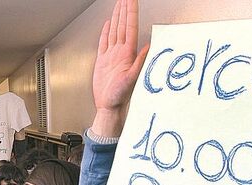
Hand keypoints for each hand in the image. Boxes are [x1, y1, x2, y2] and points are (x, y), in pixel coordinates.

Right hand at [91, 0, 149, 136]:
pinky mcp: (103, 60)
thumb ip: (139, 63)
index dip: (130, 13)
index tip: (131, 1)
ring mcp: (112, 55)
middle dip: (124, 10)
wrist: (108, 106)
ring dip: (117, 17)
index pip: (129, 28)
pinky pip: (104, 42)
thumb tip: (148, 47)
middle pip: (123, 25)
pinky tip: (108, 24)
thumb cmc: (119, 97)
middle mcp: (120, 52)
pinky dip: (106, 31)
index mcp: (127, 54)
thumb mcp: (131, 79)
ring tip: (119, 4)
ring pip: (115, 30)